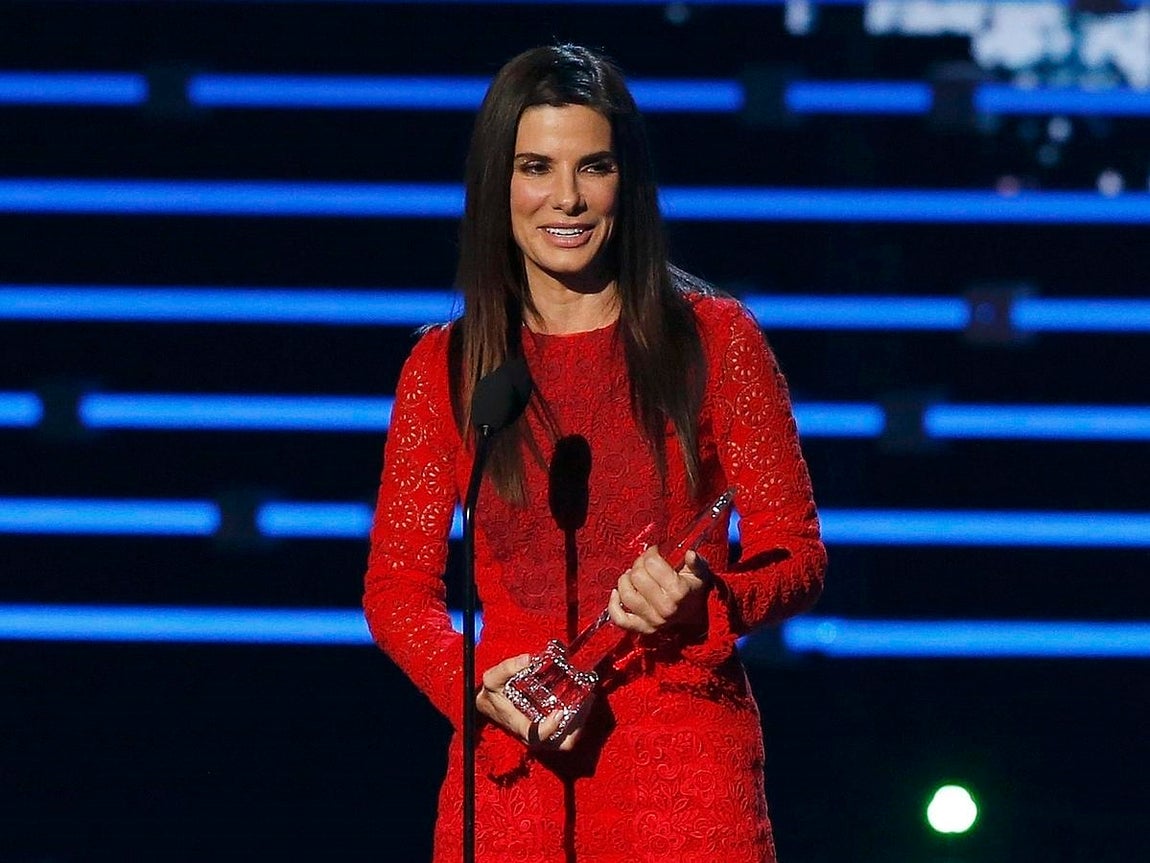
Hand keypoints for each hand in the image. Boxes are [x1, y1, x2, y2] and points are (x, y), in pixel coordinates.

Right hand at [475, 653, 589, 751]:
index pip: (536, 736)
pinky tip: (581, 702)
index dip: (550, 728)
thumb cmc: (492, 693)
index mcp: (519, 725)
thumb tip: (529, 660)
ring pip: (566, 740)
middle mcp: (532, 735)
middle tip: (585, 702)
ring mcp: (540, 735)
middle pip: (559, 743)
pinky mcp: (546, 731)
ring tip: (587, 699)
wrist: (488, 703)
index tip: (559, 711)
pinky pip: (566, 734)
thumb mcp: (493, 678)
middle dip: (576, 726)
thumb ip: (507, 668)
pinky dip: (577, 721)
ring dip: (579, 722)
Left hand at [608, 547, 710, 635]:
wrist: (695, 616)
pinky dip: (613, 605)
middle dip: (638, 565)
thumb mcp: (700, 573)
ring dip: (625, 580)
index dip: (650, 553)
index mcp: (678, 591)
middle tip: (643, 564)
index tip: (654, 552)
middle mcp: (665, 607)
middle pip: (637, 576)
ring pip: (626, 594)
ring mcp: (653, 620)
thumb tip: (689, 553)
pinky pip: (620, 619)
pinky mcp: (642, 629)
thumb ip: (696, 562)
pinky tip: (616, 593)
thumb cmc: (693, 590)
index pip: (652, 563)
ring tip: (631, 575)